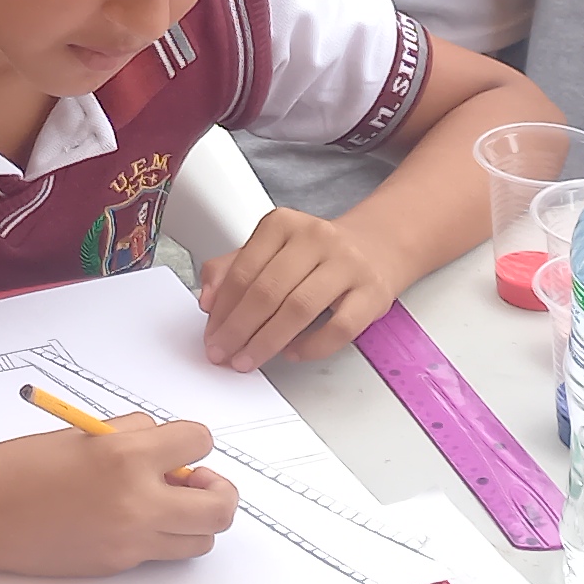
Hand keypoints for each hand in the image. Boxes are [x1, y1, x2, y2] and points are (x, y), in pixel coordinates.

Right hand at [0, 417, 236, 574]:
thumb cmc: (19, 466)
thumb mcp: (84, 434)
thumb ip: (135, 437)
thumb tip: (169, 450)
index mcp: (126, 456)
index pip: (200, 443)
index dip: (192, 441)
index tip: (177, 444)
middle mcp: (137, 503)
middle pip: (221, 506)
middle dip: (216, 489)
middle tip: (192, 479)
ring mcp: (130, 541)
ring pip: (201, 539)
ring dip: (193, 519)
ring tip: (163, 503)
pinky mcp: (117, 566)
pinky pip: (161, 553)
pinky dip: (158, 536)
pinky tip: (126, 518)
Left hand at [195, 207, 404, 369]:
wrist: (375, 247)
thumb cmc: (315, 255)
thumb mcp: (270, 251)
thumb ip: (232, 270)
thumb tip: (208, 300)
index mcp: (283, 224)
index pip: (244, 270)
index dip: (223, 308)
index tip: (211, 334)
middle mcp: (316, 238)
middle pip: (268, 290)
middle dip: (239, 329)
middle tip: (224, 352)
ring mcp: (347, 264)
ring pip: (299, 308)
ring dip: (267, 341)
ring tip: (249, 358)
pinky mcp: (372, 293)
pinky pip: (339, 328)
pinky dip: (311, 346)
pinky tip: (292, 352)